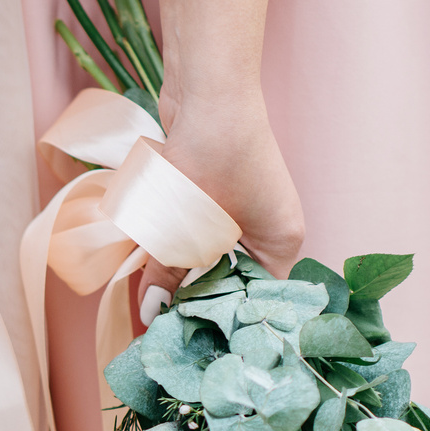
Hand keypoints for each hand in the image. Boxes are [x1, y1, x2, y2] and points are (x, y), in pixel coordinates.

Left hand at [137, 96, 303, 321]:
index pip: (255, 299)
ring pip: (208, 254)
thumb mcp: (187, 226)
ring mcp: (245, 208)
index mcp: (281, 243)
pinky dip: (175, 241)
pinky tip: (148, 257)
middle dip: (195, 296)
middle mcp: (270, 228)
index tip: (190, 340)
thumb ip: (169, 271)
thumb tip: (152, 311)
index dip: (220, 320)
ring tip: (151, 296)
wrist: (207, 90)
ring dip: (180, 267)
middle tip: (161, 322)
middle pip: (230, 279)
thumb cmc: (211, 160)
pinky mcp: (217, 192)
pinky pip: (196, 231)